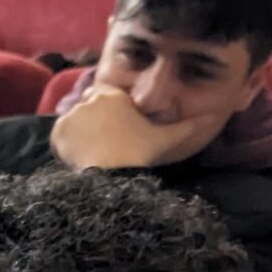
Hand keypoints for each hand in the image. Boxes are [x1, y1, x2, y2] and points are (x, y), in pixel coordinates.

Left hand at [49, 84, 224, 171]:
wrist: (111, 175)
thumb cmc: (139, 153)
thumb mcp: (167, 138)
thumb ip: (190, 126)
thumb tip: (214, 116)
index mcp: (113, 95)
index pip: (108, 96)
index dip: (112, 111)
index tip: (117, 128)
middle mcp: (89, 100)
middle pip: (90, 107)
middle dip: (95, 120)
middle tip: (105, 141)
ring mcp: (70, 115)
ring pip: (75, 121)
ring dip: (81, 133)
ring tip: (92, 151)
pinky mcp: (57, 132)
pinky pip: (60, 136)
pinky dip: (66, 145)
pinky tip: (80, 156)